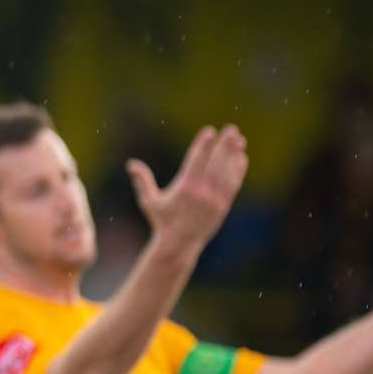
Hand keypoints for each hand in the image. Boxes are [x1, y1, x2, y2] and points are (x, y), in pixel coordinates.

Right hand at [126, 125, 247, 257]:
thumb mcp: (149, 201)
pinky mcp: (223, 206)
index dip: (204, 144)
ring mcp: (215, 199)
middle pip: (216, 162)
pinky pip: (233, 184)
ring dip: (234, 154)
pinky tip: (241, 158)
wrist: (180, 244)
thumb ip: (142, 181)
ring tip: (239, 140)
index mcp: (185, 188)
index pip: (197, 160)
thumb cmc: (162, 221)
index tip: (209, 131)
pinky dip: (238, 170)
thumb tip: (131, 163)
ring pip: (227, 172)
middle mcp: (202, 192)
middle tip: (230, 129)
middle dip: (224, 144)